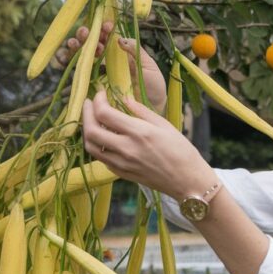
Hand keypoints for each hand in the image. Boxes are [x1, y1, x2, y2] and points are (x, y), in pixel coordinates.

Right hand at [61, 21, 167, 114]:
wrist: (153, 108)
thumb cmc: (153, 86)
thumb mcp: (148, 65)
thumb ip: (135, 51)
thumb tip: (119, 39)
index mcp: (122, 53)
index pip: (108, 37)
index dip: (104, 30)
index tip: (106, 27)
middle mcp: (109, 61)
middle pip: (93, 44)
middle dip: (87, 35)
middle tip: (87, 32)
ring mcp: (102, 73)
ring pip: (84, 55)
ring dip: (78, 45)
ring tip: (76, 41)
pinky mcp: (96, 86)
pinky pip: (81, 72)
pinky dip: (72, 61)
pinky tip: (68, 55)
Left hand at [82, 89, 215, 198]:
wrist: (187, 180)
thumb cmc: (181, 150)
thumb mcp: (164, 124)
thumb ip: (141, 111)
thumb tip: (124, 98)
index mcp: (138, 132)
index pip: (104, 113)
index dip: (98, 100)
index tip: (101, 93)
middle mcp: (126, 148)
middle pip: (91, 130)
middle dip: (86, 113)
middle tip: (89, 103)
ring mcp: (121, 163)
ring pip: (91, 146)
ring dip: (87, 130)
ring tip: (91, 120)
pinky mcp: (121, 174)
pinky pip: (101, 158)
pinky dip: (97, 145)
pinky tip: (103, 137)